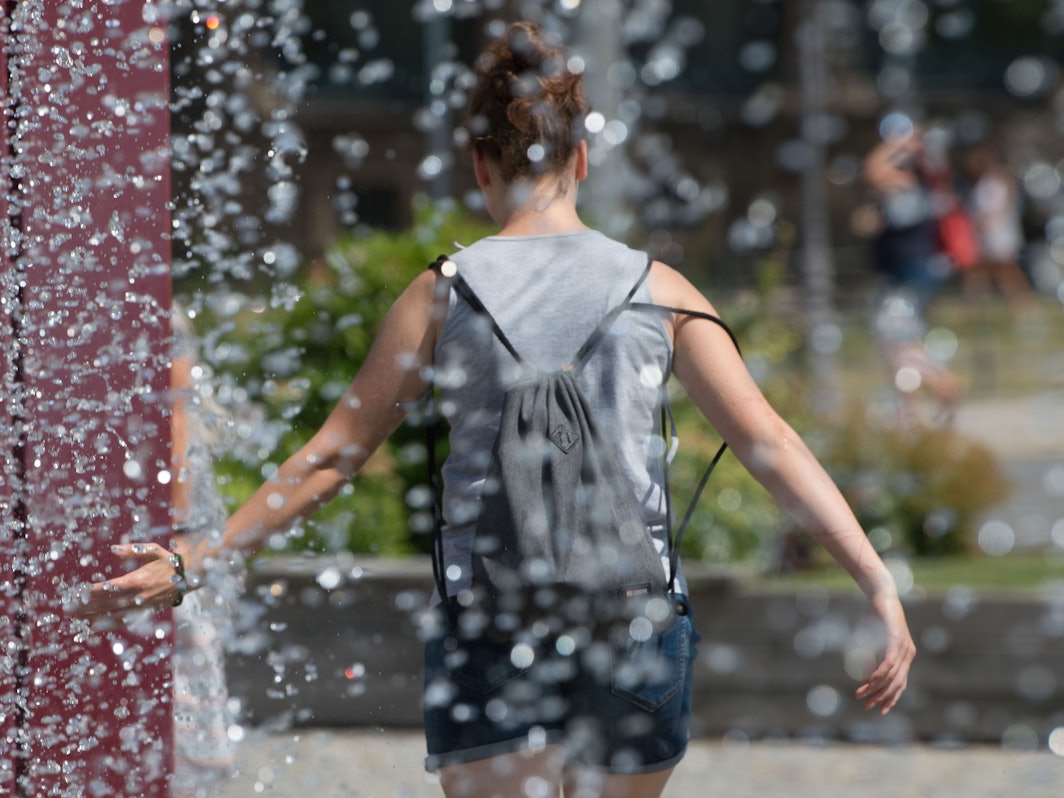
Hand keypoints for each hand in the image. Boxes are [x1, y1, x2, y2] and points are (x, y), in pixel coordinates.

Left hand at [67, 541, 188, 617]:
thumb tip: (113, 548)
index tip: (77, 593)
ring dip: (93, 616)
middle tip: (67, 609)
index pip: (109, 588)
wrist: (189, 576)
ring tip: (76, 618)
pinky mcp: (145, 611)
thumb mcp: (152, 550)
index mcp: (138, 579)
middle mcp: (138, 595)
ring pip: (113, 614)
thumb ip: (132, 550)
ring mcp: (141, 605)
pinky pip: (124, 620)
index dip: (92, 592)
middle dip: (86, 607)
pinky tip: (96, 625)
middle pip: (107, 603)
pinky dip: (109, 624)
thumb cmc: (168, 561)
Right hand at [854, 592, 916, 713]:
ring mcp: (903, 647)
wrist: (881, 595)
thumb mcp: (874, 640)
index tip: (880, 709)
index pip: (901, 683)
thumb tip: (866, 676)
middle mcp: (908, 653)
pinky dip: (879, 673)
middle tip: (867, 706)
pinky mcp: (895, 639)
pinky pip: (888, 662)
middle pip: (897, 684)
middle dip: (882, 697)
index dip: (891, 698)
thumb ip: (873, 658)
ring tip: (862, 695)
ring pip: (892, 676)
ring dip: (876, 687)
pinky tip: (869, 681)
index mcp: (906, 655)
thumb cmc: (876, 617)